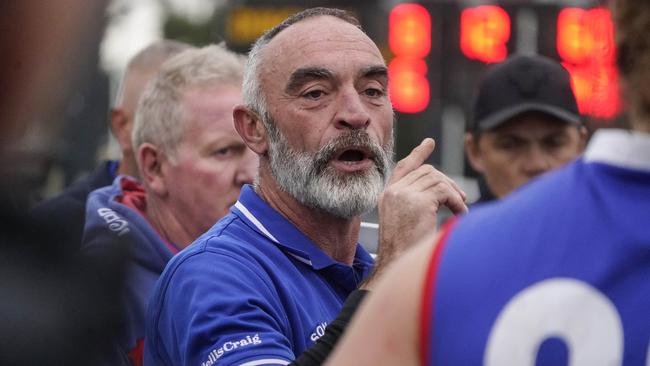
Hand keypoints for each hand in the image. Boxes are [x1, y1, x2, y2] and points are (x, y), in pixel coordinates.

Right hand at [362, 138, 466, 287]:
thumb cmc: (403, 251)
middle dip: (448, 181)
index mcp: (387, 195)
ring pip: (437, 179)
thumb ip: (414, 202)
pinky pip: (445, 192)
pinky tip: (460, 215)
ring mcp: (404, 195)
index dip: (418, 154)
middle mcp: (393, 191)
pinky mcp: (418, 202)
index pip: (404, 166)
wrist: (396, 265)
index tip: (428, 143)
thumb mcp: (404, 221)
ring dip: (454, 193)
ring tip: (461, 209)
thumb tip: (439, 191)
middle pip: (427, 171)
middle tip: (461, 198)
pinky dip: (457, 202)